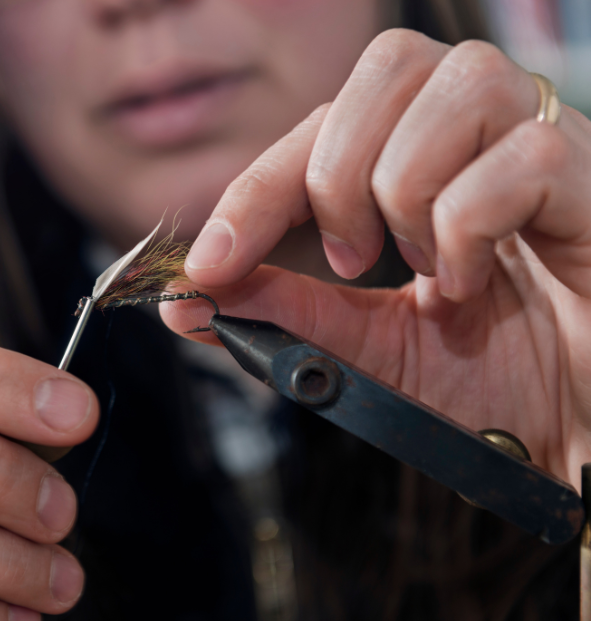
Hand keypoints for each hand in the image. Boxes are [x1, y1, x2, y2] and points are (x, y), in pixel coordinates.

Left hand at [163, 29, 590, 488]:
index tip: (209, 263)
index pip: (327, 122)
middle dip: (335, 174)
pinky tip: (475, 281)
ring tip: (426, 270)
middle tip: (350, 260)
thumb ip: (286, 312)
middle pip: (388, 66)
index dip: (257, 185)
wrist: (581, 436)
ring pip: (457, 87)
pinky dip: (471, 227)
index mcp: (429, 159)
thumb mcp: (366, 348)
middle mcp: (489, 133)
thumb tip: (187, 298)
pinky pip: (524, 157)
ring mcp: (551, 145)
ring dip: (407, 192)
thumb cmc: (493, 385)